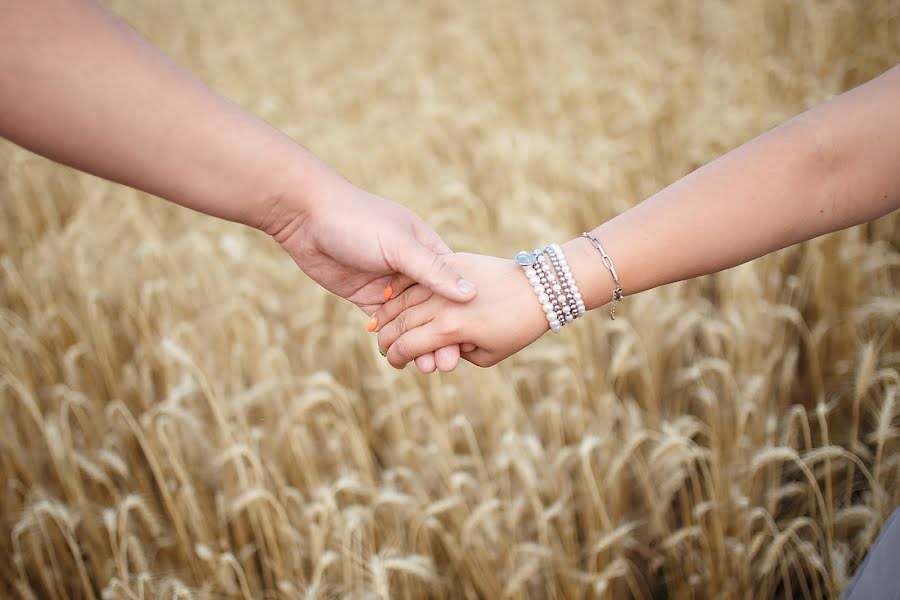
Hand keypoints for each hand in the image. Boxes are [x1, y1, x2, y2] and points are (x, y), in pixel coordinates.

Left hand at [264, 171, 477, 372]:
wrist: (306, 217)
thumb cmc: (358, 220)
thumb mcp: (399, 245)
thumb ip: (432, 271)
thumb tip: (470, 294)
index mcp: (427, 248)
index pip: (453, 285)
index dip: (462, 313)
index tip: (471, 340)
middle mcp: (411, 267)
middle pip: (433, 308)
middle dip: (442, 335)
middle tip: (449, 365)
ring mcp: (388, 283)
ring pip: (410, 319)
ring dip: (420, 343)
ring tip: (428, 368)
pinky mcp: (365, 295)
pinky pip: (384, 322)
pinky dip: (394, 340)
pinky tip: (403, 359)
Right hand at [372, 253, 549, 367]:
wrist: (541, 288)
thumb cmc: (518, 328)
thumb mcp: (488, 355)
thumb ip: (458, 354)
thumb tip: (440, 349)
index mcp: (450, 330)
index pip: (409, 345)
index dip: (396, 356)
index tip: (393, 362)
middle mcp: (443, 304)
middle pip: (401, 321)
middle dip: (386, 336)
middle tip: (381, 345)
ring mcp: (446, 279)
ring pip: (404, 297)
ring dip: (388, 312)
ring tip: (380, 323)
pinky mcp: (455, 260)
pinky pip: (420, 273)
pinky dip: (401, 285)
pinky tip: (391, 293)